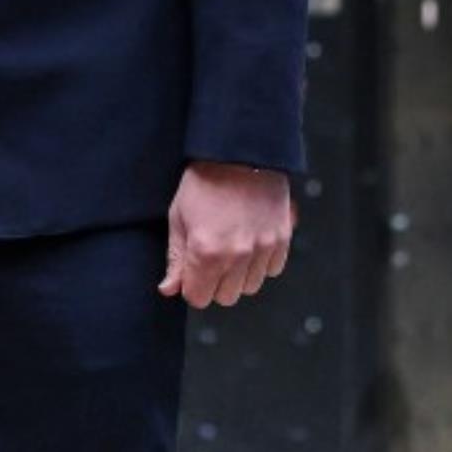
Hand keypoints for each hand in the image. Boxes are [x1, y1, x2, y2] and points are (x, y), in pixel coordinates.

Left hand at [161, 163, 295, 309]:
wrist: (240, 153)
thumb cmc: (204, 182)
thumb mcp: (179, 217)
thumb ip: (176, 259)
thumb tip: (169, 289)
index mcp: (206, 252)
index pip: (198, 298)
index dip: (192, 285)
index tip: (192, 270)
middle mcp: (237, 255)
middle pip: (225, 297)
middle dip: (215, 283)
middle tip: (212, 257)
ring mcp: (262, 248)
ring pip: (250, 287)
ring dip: (239, 275)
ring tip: (232, 247)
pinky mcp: (282, 238)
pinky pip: (271, 270)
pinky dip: (261, 263)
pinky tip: (251, 242)